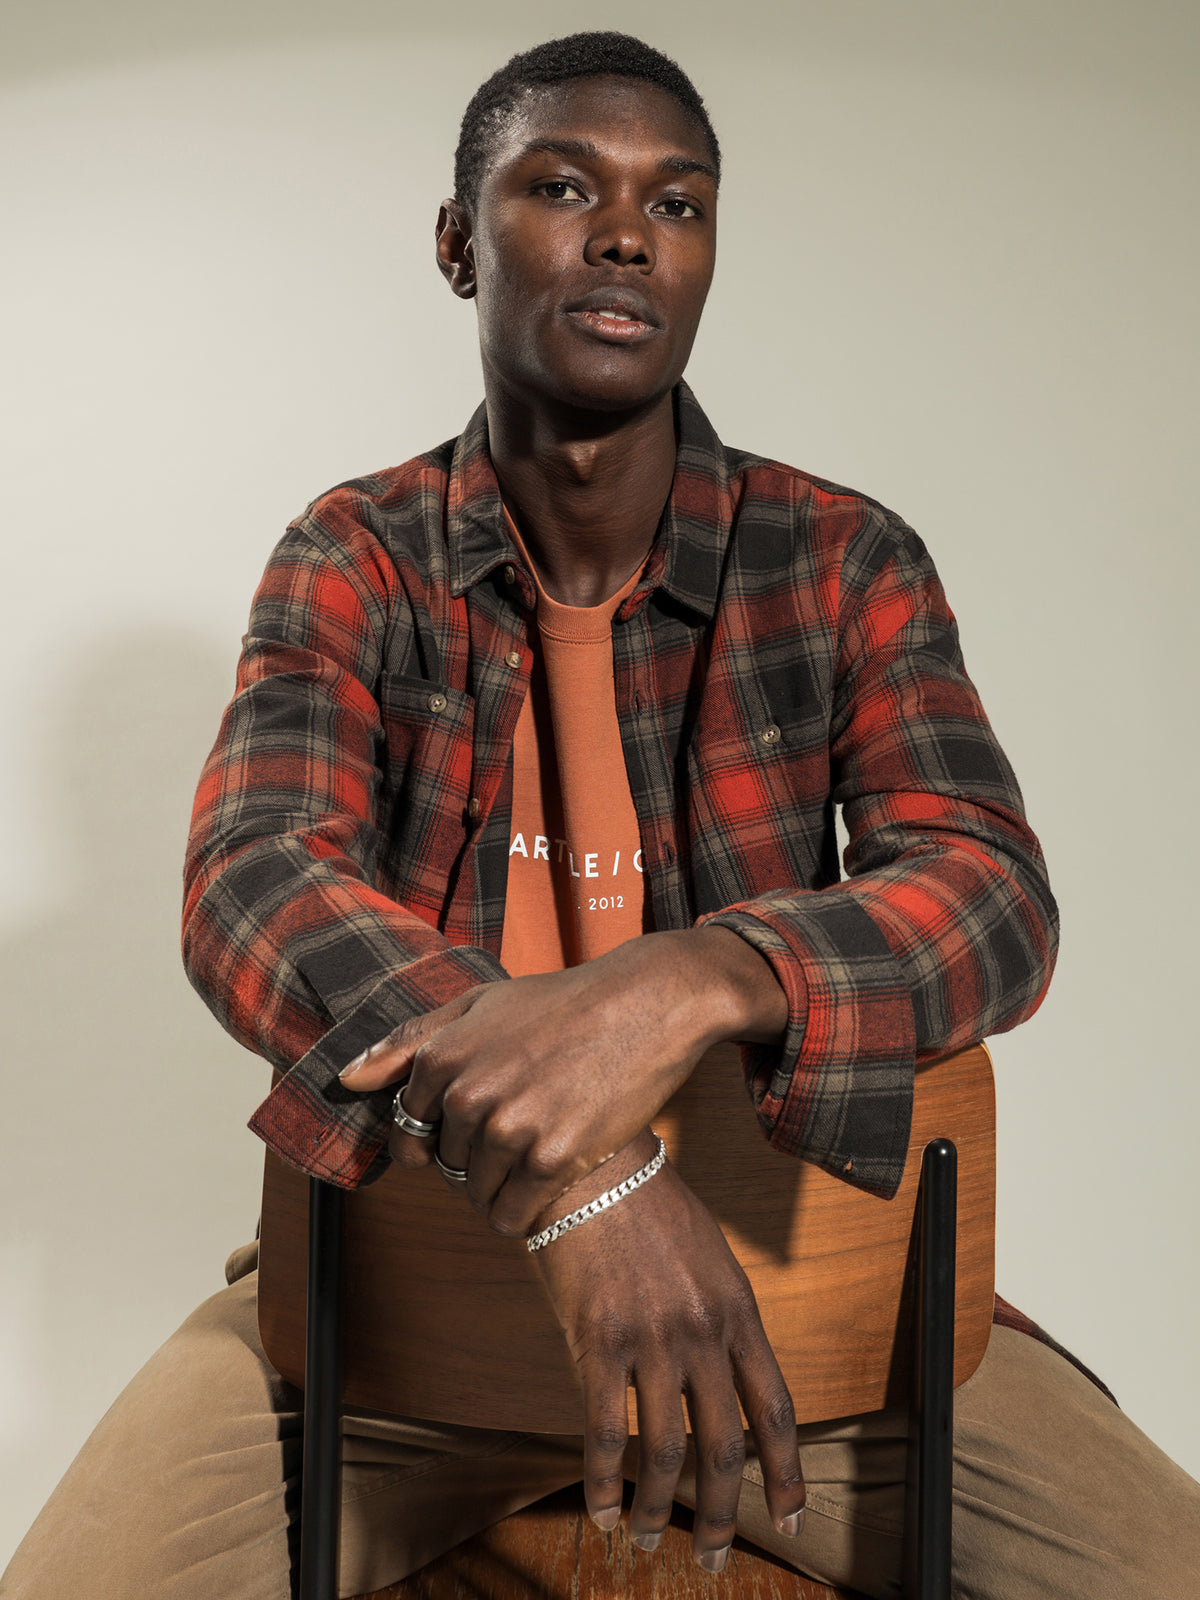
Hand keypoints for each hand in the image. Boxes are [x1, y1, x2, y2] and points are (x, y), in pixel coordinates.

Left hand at [339, 927, 786, 1234]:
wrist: (645, 1004)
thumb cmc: (560, 1004)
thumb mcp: (478, 1005)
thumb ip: (408, 1042)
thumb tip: (348, 1078)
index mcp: (443, 1057)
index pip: (411, 1132)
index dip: (441, 1134)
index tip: (479, 1119)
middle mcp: (469, 1095)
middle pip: (449, 1165)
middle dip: (477, 1156)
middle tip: (524, 1122)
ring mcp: (511, 1128)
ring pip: (479, 1193)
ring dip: (502, 1184)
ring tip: (542, 1144)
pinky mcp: (554, 1159)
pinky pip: (512, 1217)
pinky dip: (523, 1211)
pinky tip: (548, 1180)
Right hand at [532, 1137, 805, 1568]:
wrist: (592, 1167)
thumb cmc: (649, 1205)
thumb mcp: (711, 1255)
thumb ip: (723, 1316)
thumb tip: (730, 1374)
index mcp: (738, 1311)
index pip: (774, 1408)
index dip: (785, 1471)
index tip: (789, 1515)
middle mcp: (703, 1333)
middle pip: (724, 1446)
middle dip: (721, 1513)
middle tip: (713, 1556)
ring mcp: (651, 1341)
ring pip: (666, 1452)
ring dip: (661, 1509)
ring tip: (651, 1540)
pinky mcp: (597, 1343)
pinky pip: (605, 1433)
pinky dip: (604, 1483)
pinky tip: (603, 1511)